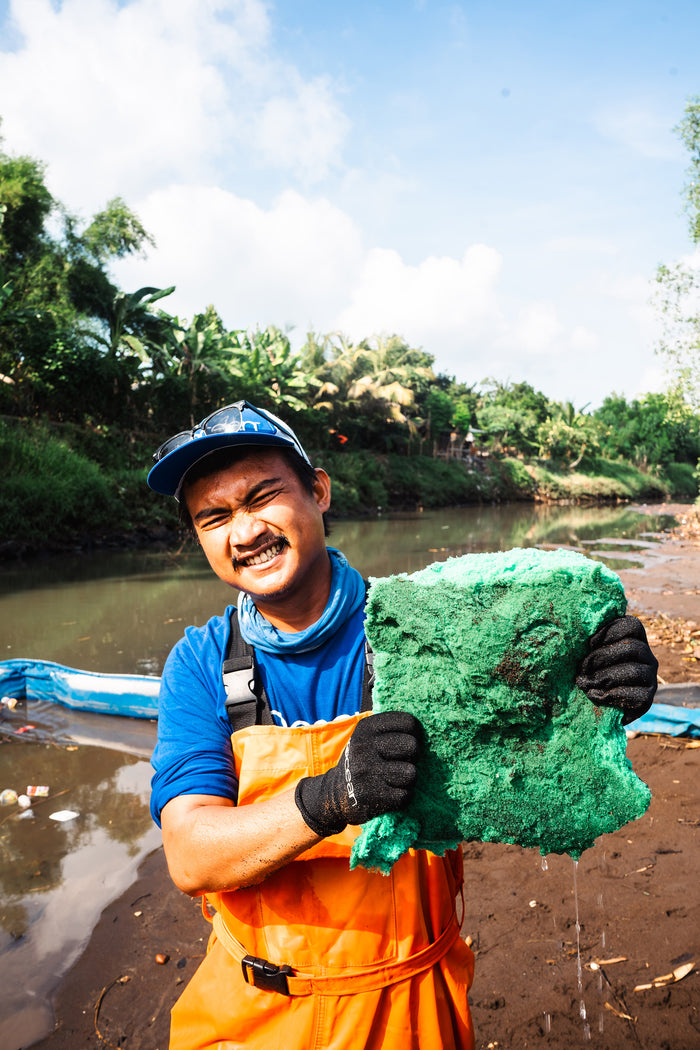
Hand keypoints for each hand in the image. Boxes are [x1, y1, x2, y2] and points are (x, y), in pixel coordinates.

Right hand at [294, 712, 420, 836]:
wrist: (334, 794)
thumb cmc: (361, 762)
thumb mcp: (367, 738)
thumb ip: (390, 730)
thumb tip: (425, 729)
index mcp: (366, 728)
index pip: (407, 721)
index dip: (415, 733)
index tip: (407, 741)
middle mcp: (364, 747)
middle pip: (412, 746)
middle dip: (413, 757)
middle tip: (401, 762)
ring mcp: (367, 772)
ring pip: (412, 773)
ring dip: (408, 780)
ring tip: (395, 779)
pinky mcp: (372, 796)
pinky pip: (405, 796)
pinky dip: (402, 797)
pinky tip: (390, 794)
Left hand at [576, 615, 657, 724]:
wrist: (594, 707)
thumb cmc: (587, 673)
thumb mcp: (587, 653)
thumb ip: (588, 641)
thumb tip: (577, 628)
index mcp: (634, 640)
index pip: (631, 626)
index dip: (610, 631)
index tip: (589, 643)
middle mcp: (647, 656)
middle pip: (632, 647)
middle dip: (602, 657)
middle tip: (582, 668)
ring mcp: (650, 678)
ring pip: (633, 670)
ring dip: (605, 677)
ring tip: (585, 683)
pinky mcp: (647, 698)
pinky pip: (637, 695)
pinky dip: (612, 695)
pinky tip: (594, 695)